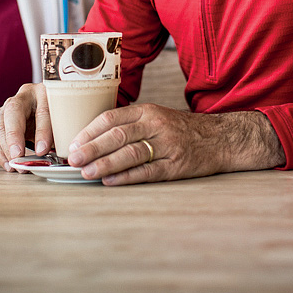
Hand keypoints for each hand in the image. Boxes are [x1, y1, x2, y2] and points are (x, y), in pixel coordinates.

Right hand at [0, 83, 52, 169]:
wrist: (48, 109)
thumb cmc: (58, 115)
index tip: (42, 150)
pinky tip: (8, 163)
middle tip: (18, 156)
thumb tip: (54, 152)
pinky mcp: (1, 119)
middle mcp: (23, 96)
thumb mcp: (63, 121)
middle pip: (13, 112)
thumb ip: (60, 132)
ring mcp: (8, 106)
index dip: (42, 131)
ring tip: (14, 165)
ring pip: (0, 124)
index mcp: (43, 92)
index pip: (42, 110)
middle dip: (14, 136)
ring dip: (4, 147)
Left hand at [66, 103, 284, 185]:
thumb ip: (128, 124)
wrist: (220, 138)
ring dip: (105, 164)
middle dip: (92, 148)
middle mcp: (156, 125)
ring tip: (87, 172)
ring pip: (131, 153)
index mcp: (148, 110)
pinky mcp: (176, 166)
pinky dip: (127, 177)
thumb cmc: (181, 129)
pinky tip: (111, 182)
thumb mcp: (156, 116)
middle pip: (118, 135)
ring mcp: (167, 145)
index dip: (89, 131)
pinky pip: (147, 171)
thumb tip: (92, 139)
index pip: (111, 117)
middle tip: (73, 159)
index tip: (72, 143)